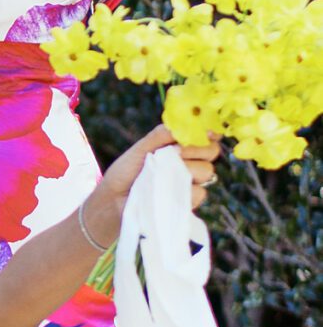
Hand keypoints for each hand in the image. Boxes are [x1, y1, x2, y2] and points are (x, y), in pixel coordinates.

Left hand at [94, 124, 218, 230]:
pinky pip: (198, 193)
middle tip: (176, 152)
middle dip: (196, 149)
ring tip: (162, 173)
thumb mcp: (142, 147)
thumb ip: (162, 134)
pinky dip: (181, 190)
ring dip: (186, 169)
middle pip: (212, 151)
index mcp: (181, 147)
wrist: (114, 198)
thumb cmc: (127, 170)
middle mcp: (190, 163)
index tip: (207, 132)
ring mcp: (190, 183)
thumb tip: (184, 124)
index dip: (210, 132)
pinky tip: (165, 190)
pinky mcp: (187, 202)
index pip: (207, 136)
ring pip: (207, 171)